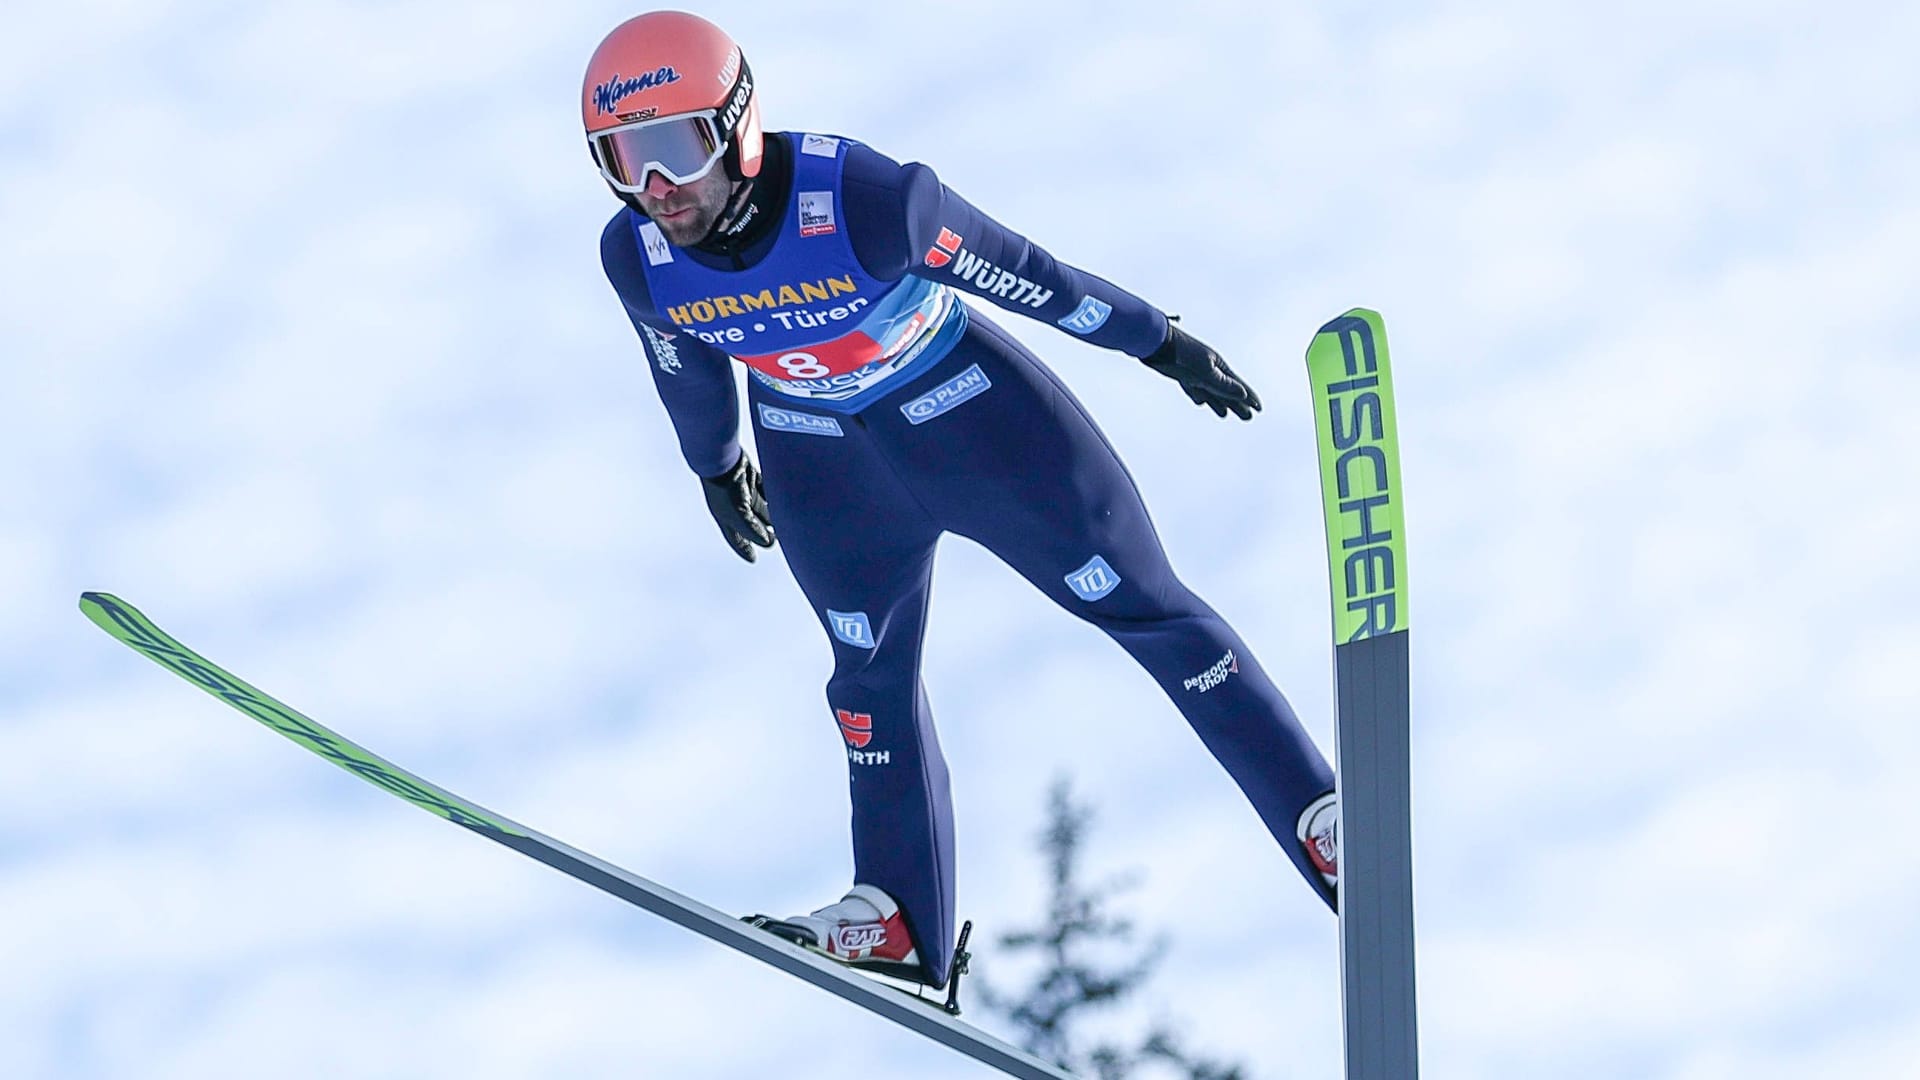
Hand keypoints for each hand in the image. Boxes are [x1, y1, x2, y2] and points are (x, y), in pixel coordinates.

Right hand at [701, 452, 775, 561]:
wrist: (721, 459)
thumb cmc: (724, 489)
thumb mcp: (737, 515)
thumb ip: (752, 530)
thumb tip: (767, 543)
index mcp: (726, 518)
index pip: (736, 538)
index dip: (744, 550)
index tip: (753, 560)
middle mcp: (734, 506)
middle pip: (752, 524)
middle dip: (763, 533)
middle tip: (776, 540)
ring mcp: (743, 491)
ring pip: (761, 508)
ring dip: (771, 515)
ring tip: (785, 524)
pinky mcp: (751, 477)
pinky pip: (766, 489)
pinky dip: (773, 496)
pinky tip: (783, 501)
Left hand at [1140, 318, 1261, 419]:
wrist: (1155, 342)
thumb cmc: (1181, 354)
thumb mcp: (1204, 372)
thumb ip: (1222, 384)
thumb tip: (1243, 394)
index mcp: (1218, 365)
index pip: (1238, 385)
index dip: (1249, 397)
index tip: (1259, 408)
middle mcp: (1209, 368)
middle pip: (1226, 390)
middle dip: (1237, 404)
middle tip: (1248, 417)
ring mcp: (1195, 371)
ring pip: (1211, 391)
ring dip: (1219, 402)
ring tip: (1225, 414)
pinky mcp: (1181, 374)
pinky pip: (1194, 388)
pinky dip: (1199, 396)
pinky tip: (1201, 401)